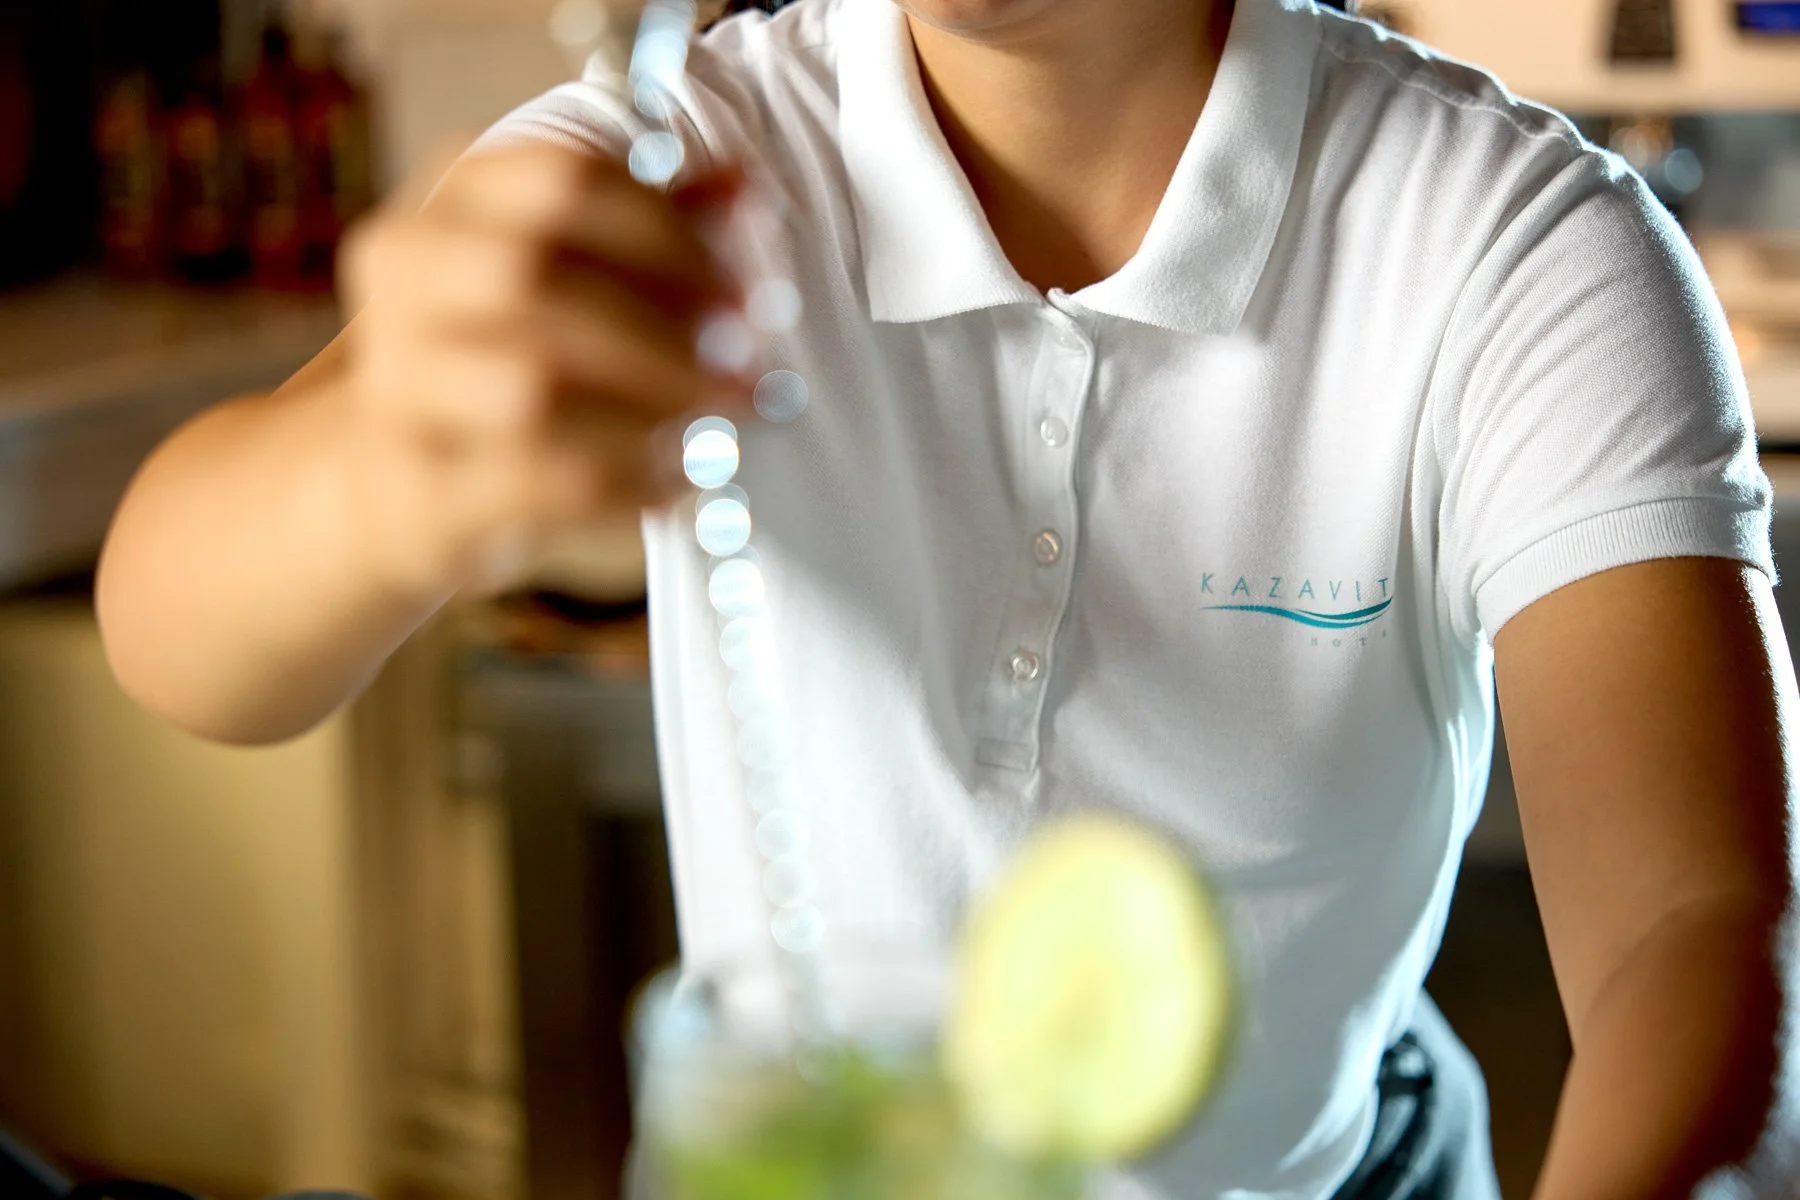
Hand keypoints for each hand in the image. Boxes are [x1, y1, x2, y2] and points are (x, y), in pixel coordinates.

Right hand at [336, 141, 752, 598]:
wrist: (394, 475)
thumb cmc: (507, 353)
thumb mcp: (572, 272)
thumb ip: (655, 225)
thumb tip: (746, 189)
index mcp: (452, 197)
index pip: (563, 180)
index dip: (670, 233)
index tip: (743, 290)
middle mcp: (405, 273)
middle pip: (536, 275)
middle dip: (663, 328)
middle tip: (747, 369)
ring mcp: (395, 379)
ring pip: (529, 386)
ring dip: (647, 408)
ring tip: (718, 428)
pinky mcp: (415, 481)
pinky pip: (535, 479)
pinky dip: (624, 482)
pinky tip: (676, 482)